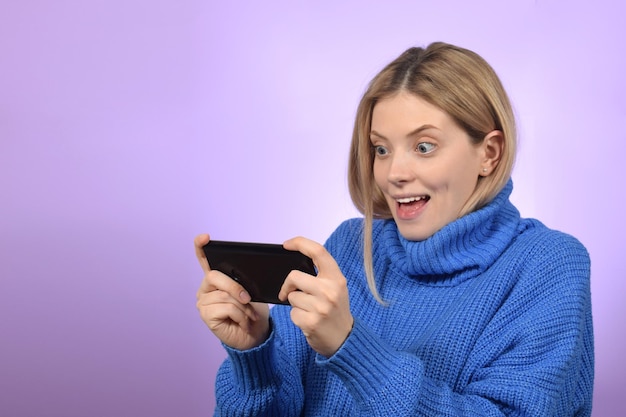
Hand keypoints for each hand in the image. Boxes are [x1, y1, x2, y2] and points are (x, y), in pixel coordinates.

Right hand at [194, 234, 269, 349]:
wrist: (256, 335)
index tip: (205, 237)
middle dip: (235, 287)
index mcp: (216, 278)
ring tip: (248, 315)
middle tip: (248, 298)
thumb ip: (242, 281)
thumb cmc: (252, 311)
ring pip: (224, 294)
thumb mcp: (251, 291)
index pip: (204, 259)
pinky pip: (225, 307)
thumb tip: (243, 278)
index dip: (201, 247)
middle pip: (215, 276)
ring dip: (243, 306)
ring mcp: (203, 302)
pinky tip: (242, 322)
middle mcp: (206, 288)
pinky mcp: (206, 315)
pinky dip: (240, 315)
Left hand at [278, 237, 353, 356]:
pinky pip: (292, 313)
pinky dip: (296, 317)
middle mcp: (330, 290)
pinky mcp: (311, 322)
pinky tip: (308, 321)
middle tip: (290, 292)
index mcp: (336, 278)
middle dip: (288, 285)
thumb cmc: (335, 310)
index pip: (318, 251)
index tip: (286, 244)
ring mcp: (321, 307)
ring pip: (291, 296)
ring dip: (295, 304)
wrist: (345, 339)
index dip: (300, 243)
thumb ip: (321, 275)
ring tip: (309, 310)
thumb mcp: (335, 288)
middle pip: (294, 276)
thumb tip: (295, 261)